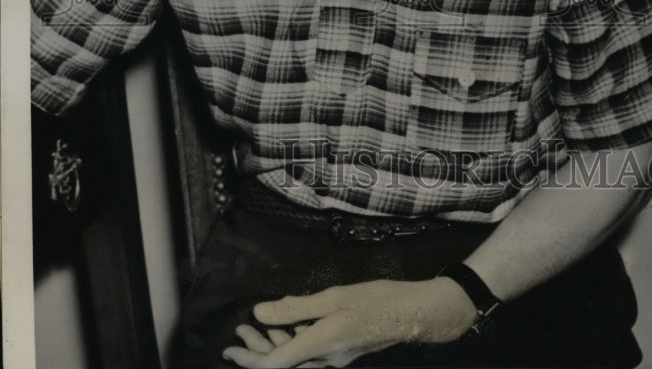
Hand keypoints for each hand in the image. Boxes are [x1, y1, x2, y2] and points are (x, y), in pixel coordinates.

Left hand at [222, 276, 476, 366]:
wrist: (415, 313)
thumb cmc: (376, 300)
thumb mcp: (334, 297)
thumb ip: (296, 306)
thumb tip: (260, 312)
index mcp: (321, 345)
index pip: (275, 364)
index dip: (250, 359)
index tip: (230, 348)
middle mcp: (326, 360)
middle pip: (283, 363)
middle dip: (256, 351)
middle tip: (238, 335)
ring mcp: (336, 359)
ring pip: (296, 358)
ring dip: (273, 345)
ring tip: (254, 329)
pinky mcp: (343, 352)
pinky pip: (310, 353)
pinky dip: (293, 341)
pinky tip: (289, 325)